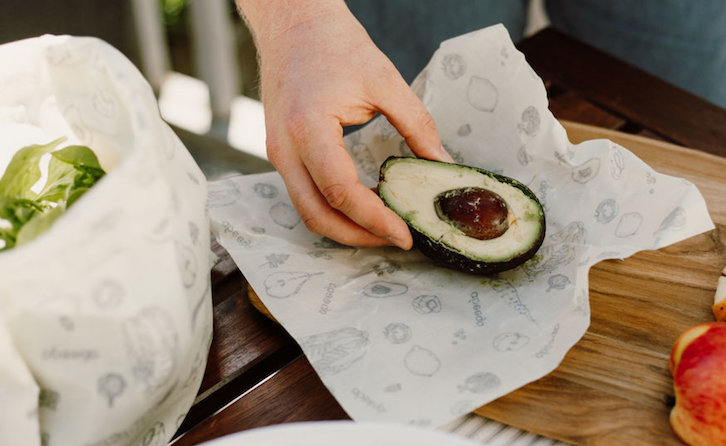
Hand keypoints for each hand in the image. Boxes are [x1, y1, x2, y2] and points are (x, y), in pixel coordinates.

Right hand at [238, 0, 451, 248]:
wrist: (292, 21)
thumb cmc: (334, 43)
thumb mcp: (385, 81)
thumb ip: (418, 126)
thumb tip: (443, 163)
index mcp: (307, 128)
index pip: (341, 192)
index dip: (375, 220)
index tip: (405, 233)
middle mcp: (284, 148)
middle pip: (317, 215)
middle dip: (359, 236)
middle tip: (397, 239)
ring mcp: (277, 153)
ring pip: (307, 210)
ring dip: (345, 227)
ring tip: (385, 227)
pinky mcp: (281, 152)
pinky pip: (305, 194)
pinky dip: (334, 209)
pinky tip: (365, 204)